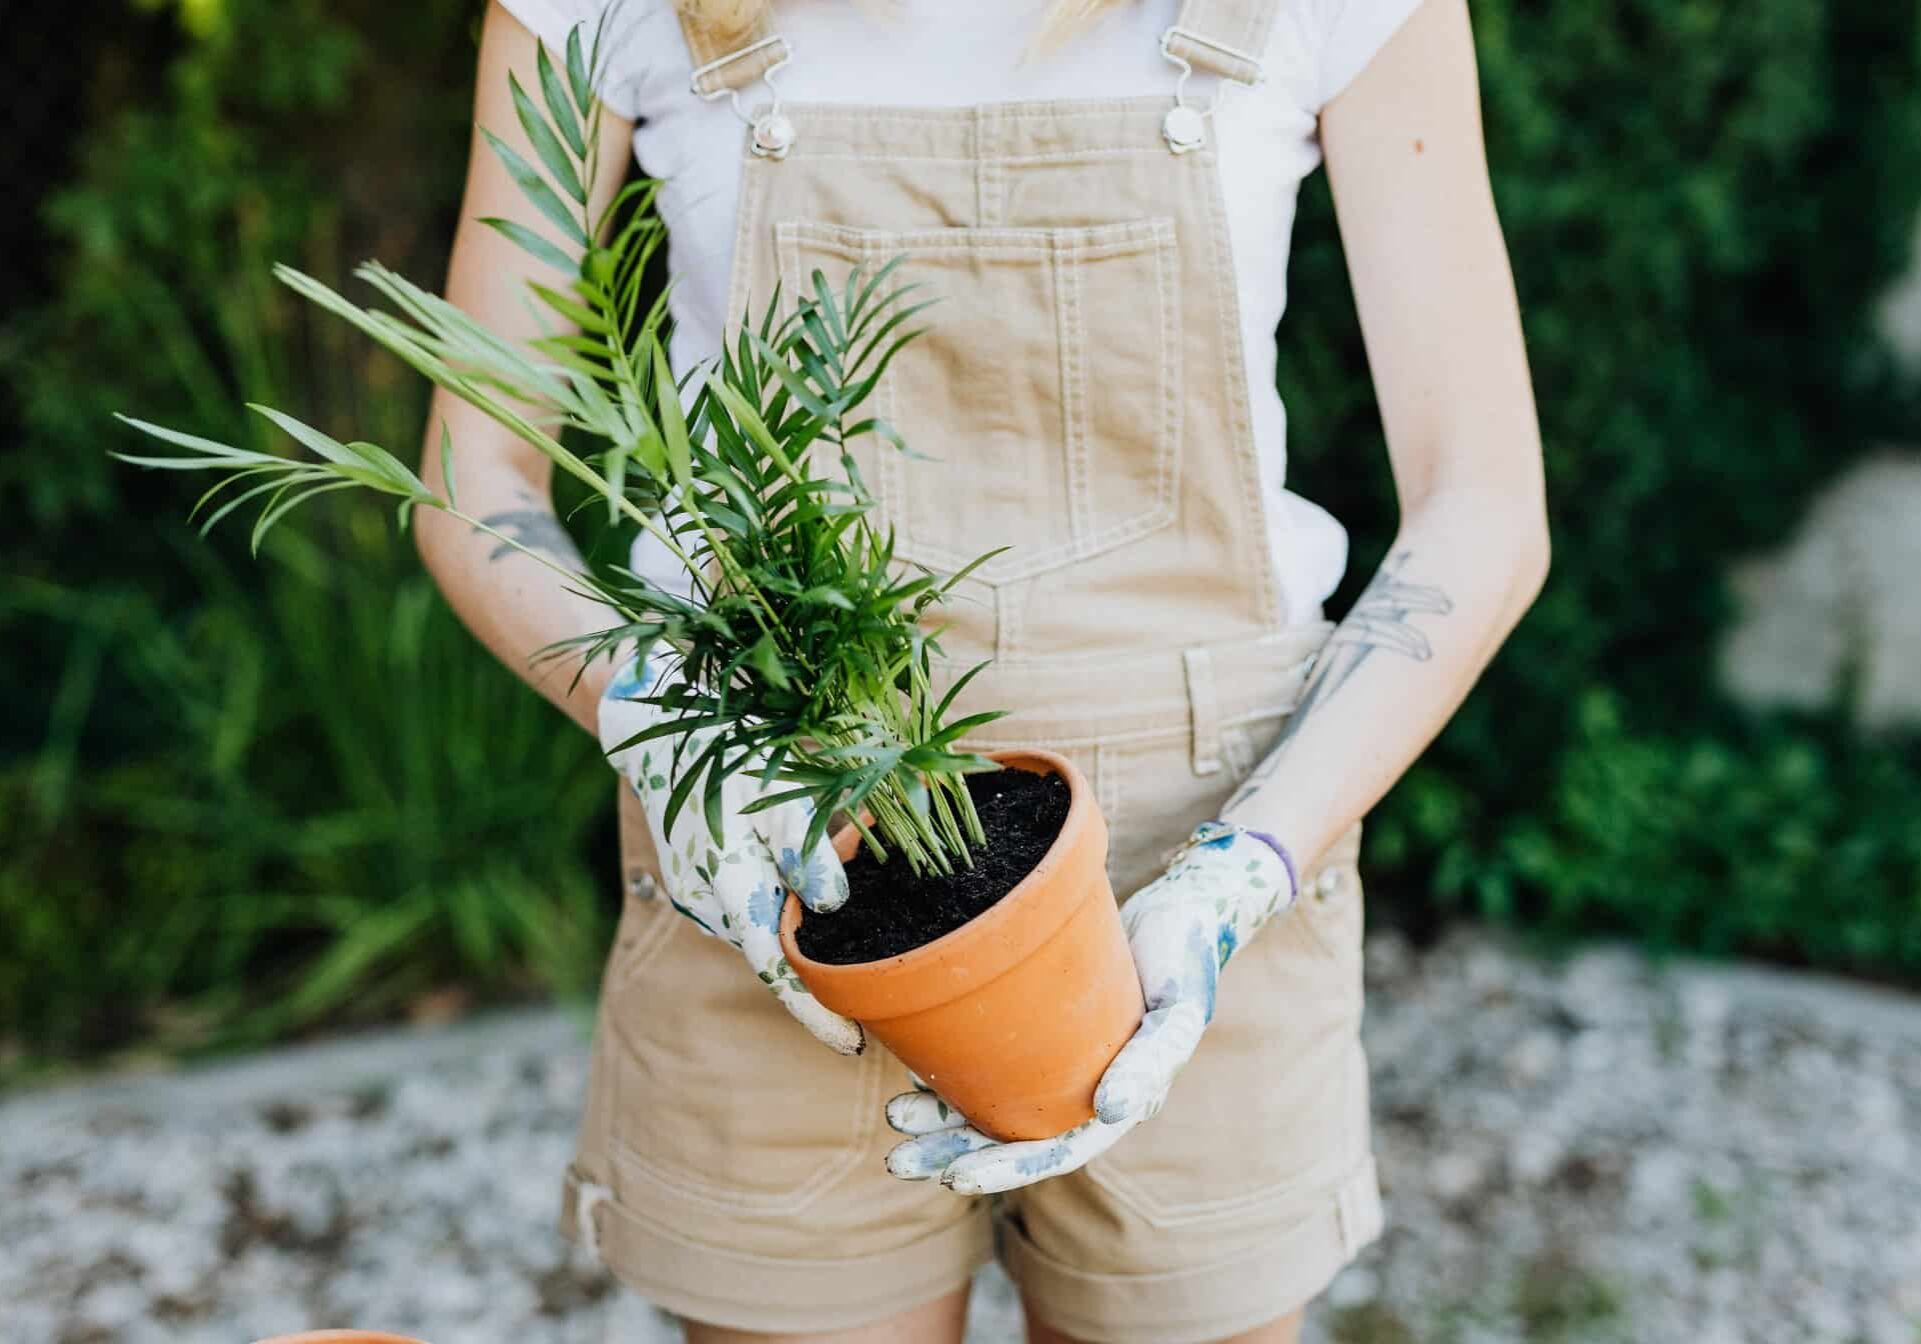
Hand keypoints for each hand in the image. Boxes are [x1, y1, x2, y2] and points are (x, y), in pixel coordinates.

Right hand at [599, 650, 862, 1054]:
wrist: (660, 724)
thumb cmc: (728, 752)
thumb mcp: (775, 790)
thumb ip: (804, 847)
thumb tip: (832, 903)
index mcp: (726, 886)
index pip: (776, 970)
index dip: (814, 1012)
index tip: (852, 1043)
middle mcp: (706, 903)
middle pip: (776, 946)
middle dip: (817, 951)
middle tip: (863, 943)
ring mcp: (696, 894)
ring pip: (763, 920)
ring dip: (794, 911)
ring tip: (814, 861)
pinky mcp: (696, 881)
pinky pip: (746, 901)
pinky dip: (773, 892)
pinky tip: (780, 856)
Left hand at [882, 822, 1296, 1193]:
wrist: (1179, 906)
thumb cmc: (1184, 956)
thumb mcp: (1179, 1008)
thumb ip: (1152, 1060)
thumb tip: (1112, 1110)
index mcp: (1119, 1101)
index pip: (1055, 1154)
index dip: (1005, 1170)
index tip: (954, 1176)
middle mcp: (1082, 1090)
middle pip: (1010, 1137)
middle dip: (953, 1151)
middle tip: (900, 1160)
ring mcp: (1057, 1059)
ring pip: (990, 1101)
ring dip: (941, 1117)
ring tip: (896, 1113)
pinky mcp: (1038, 1025)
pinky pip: (988, 1057)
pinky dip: (952, 1066)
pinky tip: (915, 1064)